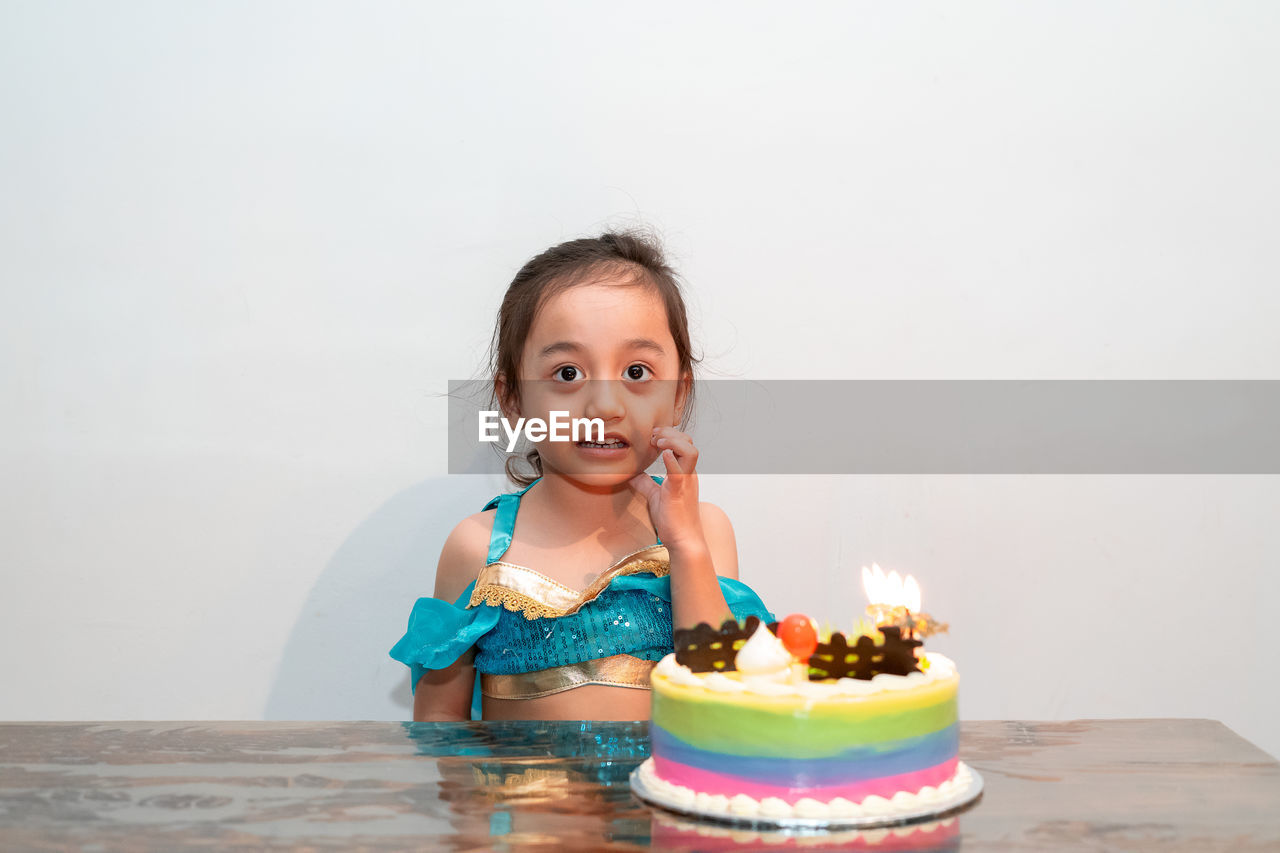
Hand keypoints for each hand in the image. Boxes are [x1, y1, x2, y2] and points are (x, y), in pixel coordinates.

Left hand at [628, 426, 703, 551]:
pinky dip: (672, 461)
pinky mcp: (679, 493)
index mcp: (684, 473)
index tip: (652, 436)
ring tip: (657, 442)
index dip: (669, 434)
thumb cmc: (672, 519)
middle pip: (688, 442)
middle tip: (653, 435)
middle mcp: (688, 475)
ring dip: (673, 441)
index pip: (684, 444)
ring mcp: (686, 482)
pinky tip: (663, 454)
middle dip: (670, 433)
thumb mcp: (656, 496)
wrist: (684, 540)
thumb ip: (646, 483)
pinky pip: (679, 473)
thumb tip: (632, 474)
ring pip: (690, 452)